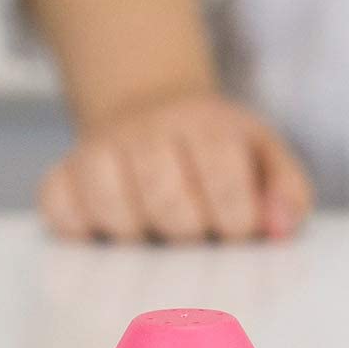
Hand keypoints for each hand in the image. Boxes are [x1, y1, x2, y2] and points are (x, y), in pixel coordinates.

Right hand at [38, 92, 313, 242]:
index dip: (236, 217)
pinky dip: (83, 229)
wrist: (156, 114)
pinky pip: (60, 210)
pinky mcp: (61, 174)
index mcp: (207, 124)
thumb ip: (289, 193)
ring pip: (110, 205)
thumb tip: (279, 227)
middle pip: (165, 197)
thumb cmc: (222, 154)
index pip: (222, 172)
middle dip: (189, 231)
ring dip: (138, 233)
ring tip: (157, 230)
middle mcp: (148, 130)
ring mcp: (99, 150)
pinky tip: (111, 228)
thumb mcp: (268, 159)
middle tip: (198, 233)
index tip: (238, 231)